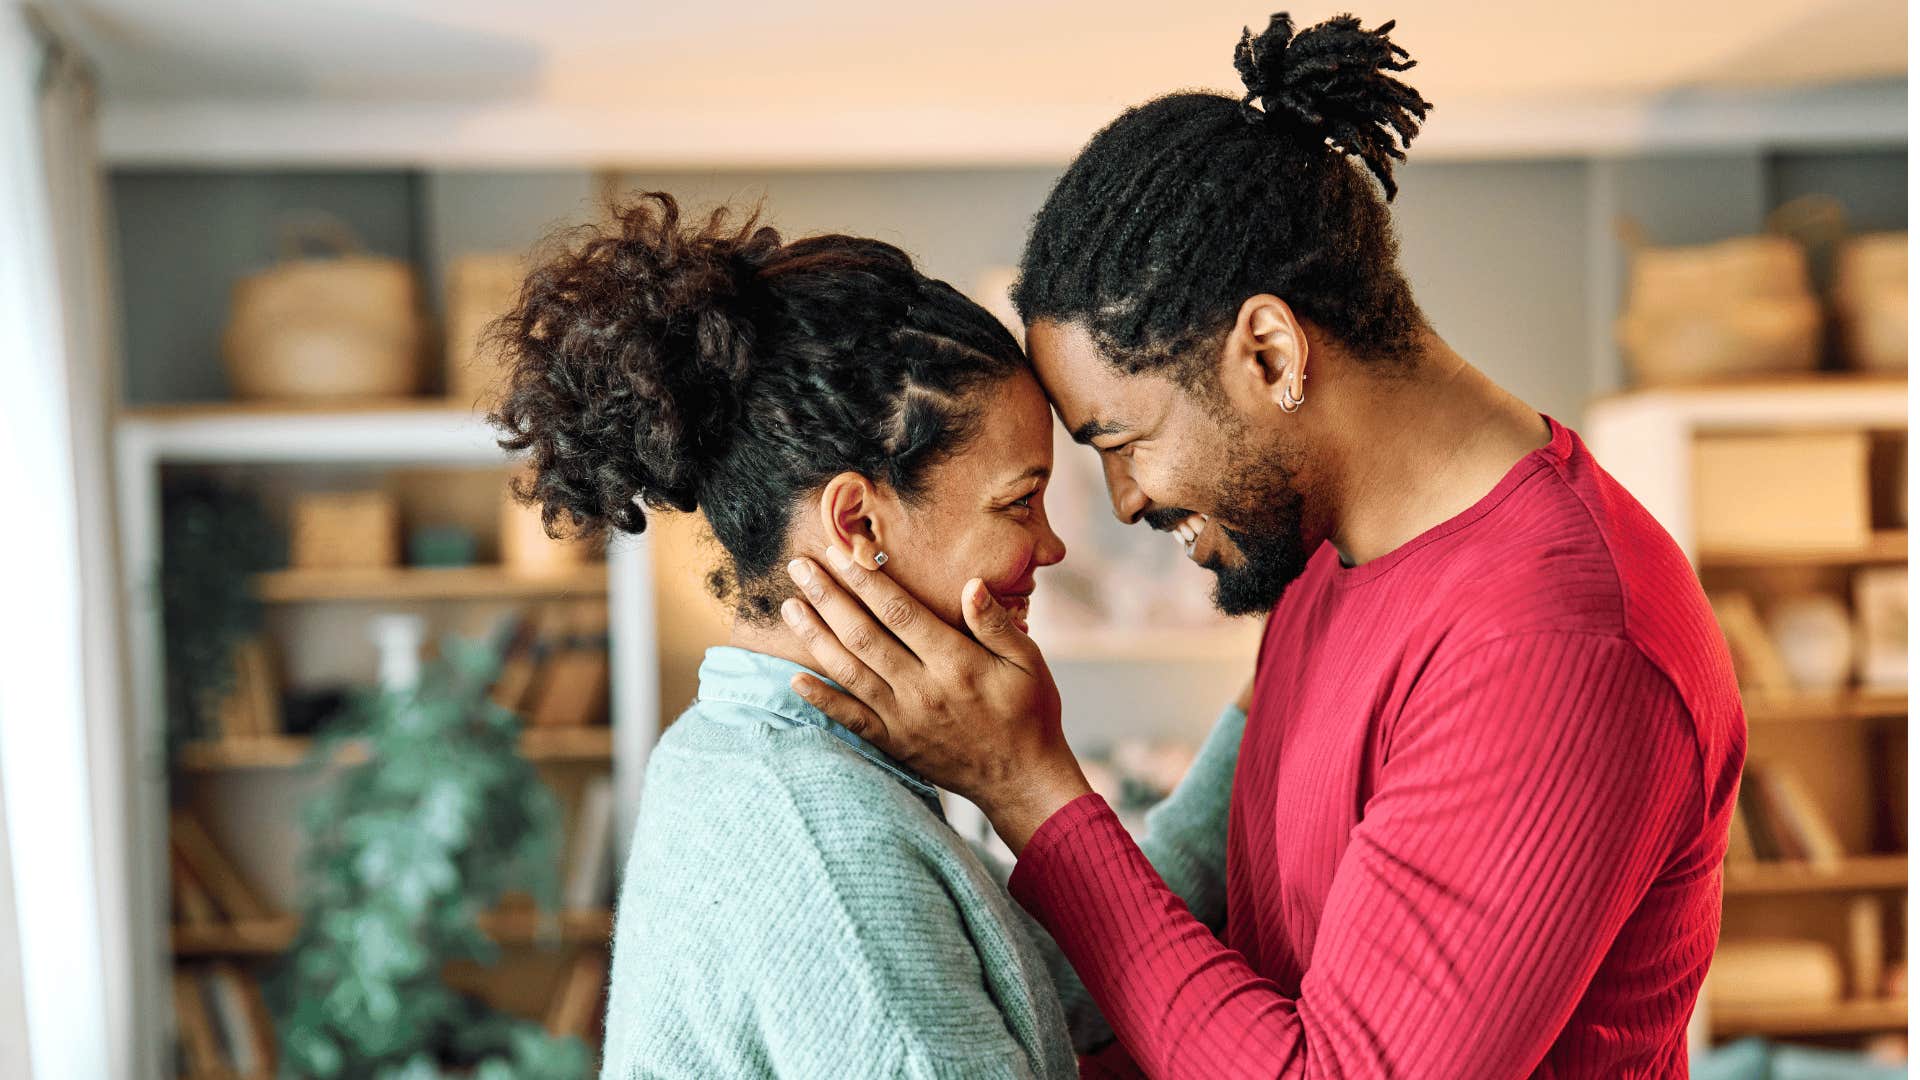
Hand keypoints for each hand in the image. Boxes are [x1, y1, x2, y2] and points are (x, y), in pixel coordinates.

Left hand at [779, 549, 1091, 851]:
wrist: (1021, 779)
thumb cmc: (1029, 712)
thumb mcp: (1028, 661)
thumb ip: (996, 623)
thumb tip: (972, 585)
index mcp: (955, 662)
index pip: (899, 612)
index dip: (865, 580)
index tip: (840, 553)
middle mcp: (923, 689)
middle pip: (863, 635)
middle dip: (828, 597)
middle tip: (800, 567)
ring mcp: (904, 719)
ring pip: (849, 671)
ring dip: (816, 636)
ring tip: (790, 606)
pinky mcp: (894, 743)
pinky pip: (850, 719)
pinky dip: (821, 700)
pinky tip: (794, 679)